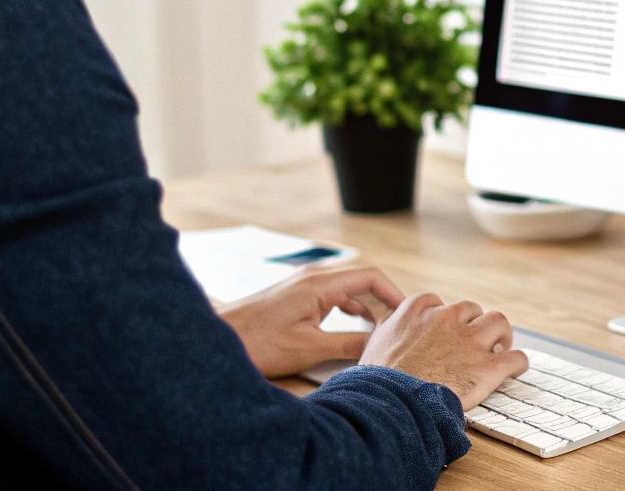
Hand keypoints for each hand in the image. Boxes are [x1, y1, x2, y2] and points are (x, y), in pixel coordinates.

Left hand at [219, 264, 402, 377]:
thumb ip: (348, 344)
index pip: (370, 277)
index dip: (394, 294)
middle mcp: (313, 278)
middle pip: (362, 282)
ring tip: (380, 333)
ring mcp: (302, 286)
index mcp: (319, 284)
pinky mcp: (295, 298)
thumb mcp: (309, 348)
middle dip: (383, 302)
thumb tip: (379, 345)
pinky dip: (348, 312)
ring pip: (347, 291)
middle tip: (399, 327)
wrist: (217, 342)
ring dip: (366, 309)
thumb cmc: (258, 343)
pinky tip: (352, 332)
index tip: (407, 315)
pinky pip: (332, 298)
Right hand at [358, 293, 529, 410]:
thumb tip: (389, 324)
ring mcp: (469, 341)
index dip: (445, 319)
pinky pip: (516, 357)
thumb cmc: (379, 381)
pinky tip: (514, 369)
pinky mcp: (488, 367)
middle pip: (472, 309)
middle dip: (474, 325)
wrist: (391, 406)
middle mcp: (446, 319)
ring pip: (499, 323)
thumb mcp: (374, 343)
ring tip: (498, 349)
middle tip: (473, 343)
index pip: (438, 302)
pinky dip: (518, 363)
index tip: (445, 331)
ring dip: (500, 336)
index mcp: (418, 311)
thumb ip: (387, 327)